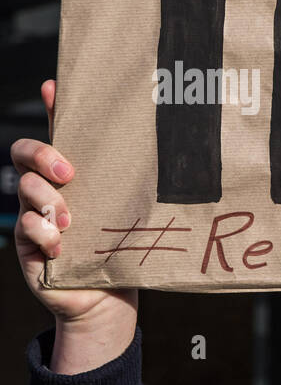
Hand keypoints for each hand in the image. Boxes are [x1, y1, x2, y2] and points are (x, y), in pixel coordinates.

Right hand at [12, 80, 137, 372]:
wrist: (107, 298)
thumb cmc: (120, 248)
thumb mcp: (129, 211)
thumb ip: (130, 182)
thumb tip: (151, 138)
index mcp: (70, 177)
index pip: (55, 132)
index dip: (50, 108)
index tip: (54, 87)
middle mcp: (46, 190)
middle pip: (25, 153)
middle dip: (43, 155)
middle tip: (68, 170)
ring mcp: (33, 216)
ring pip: (25, 190)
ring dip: (47, 201)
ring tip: (70, 220)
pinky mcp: (29, 245)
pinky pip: (26, 228)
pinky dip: (44, 235)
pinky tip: (61, 247)